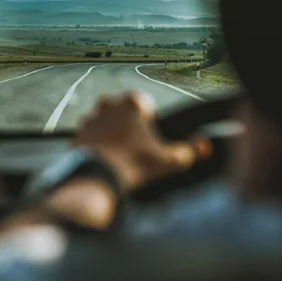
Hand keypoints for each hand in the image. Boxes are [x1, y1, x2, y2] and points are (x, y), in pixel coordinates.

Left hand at [74, 90, 211, 191]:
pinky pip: (92, 134)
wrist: (95, 177)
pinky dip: (98, 143)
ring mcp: (91, 116)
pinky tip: (105, 158)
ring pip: (107, 121)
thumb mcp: (167, 160)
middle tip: (135, 147)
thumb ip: (188, 151)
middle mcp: (109, 103)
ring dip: (112, 133)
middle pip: (124, 111)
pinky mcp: (78, 130)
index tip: (149, 138)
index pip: (145, 104)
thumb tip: (204, 146)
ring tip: (119, 154)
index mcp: (132, 102)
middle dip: (130, 126)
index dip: (150, 122)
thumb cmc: (133, 164)